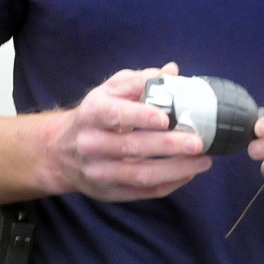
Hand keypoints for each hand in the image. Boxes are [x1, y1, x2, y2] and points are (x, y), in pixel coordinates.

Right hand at [47, 63, 212, 201]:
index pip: (115, 114)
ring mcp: (99, 171)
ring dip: (175, 169)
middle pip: (132, 147)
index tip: (165, 118)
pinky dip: (169, 184)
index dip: (141, 116)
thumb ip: (139, 81)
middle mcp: (91, 143)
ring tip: (203, 161)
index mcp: (92, 113)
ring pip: (140, 174)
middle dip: (169, 145)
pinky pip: (142, 192)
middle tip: (197, 141)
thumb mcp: (107, 91)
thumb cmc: (94, 115)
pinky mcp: (109, 191)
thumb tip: (171, 71)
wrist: (61, 150)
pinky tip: (188, 173)